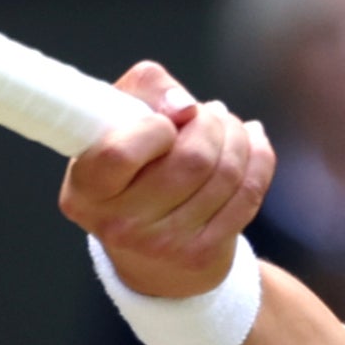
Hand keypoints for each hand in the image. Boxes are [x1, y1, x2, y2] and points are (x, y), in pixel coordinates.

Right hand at [61, 57, 274, 297]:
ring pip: (226, 173)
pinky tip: (251, 141)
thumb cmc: (131, 167)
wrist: (150, 251)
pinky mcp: (204, 254)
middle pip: (192, 159)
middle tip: (207, 115)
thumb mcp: (117, 119)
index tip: (164, 123)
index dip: (155, 127)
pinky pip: (249, 193)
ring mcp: (165, 244)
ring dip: (236, 136)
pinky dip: (258, 157)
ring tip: (227, 127)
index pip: (121, 153)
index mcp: (87, 189)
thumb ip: (145, 89)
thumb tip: (185, 106)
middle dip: (210, 123)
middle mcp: (121, 224)